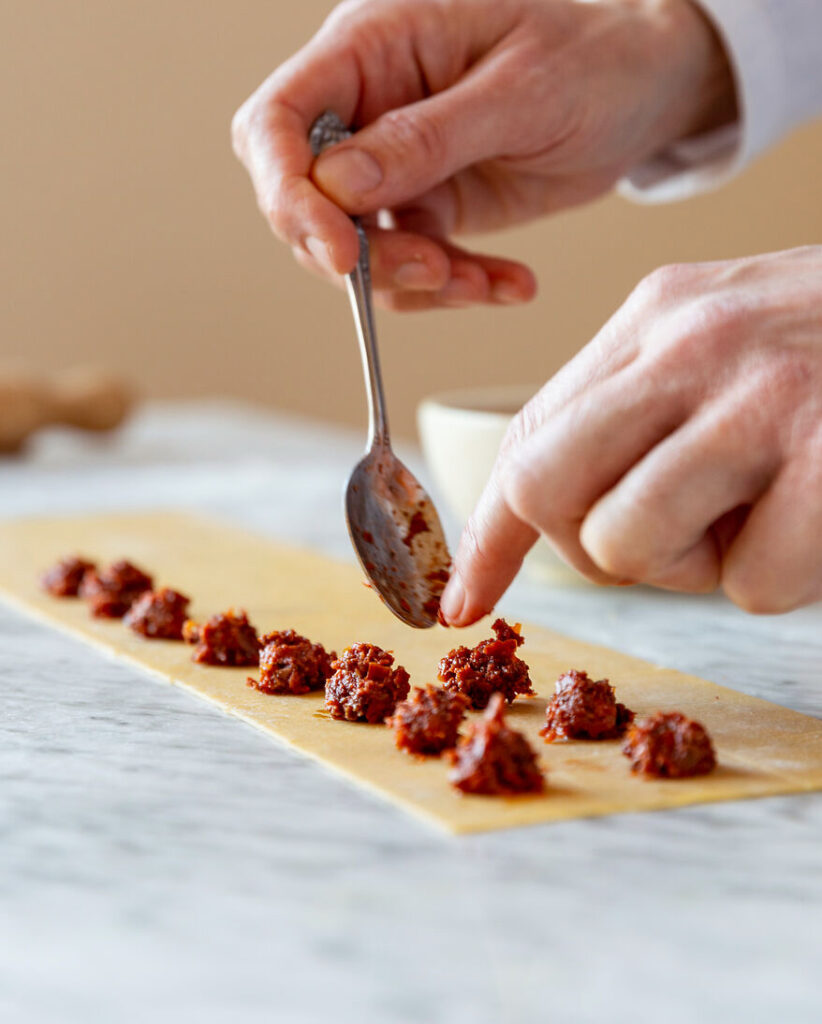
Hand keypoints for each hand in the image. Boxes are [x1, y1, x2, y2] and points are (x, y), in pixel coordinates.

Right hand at [231, 0, 733, 309]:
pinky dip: (454, 288)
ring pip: (357, 248)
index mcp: (373, 45)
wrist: (644, 89)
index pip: (278, 120)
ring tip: (482, 283)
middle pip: (303, 197)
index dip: (288, 192)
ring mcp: (395, 164)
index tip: (340, 254)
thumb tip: (337, 186)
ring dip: (412, 282)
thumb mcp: (520, 91)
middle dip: (356, 255)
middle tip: (432, 271)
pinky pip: (414, 266)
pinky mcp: (428, 207)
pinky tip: (508, 284)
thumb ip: (426, 137)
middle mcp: (369, 106)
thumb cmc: (594, 56)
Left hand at [439, 246, 821, 620]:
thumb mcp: (719, 351)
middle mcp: (696, 343)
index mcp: (656, 316)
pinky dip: (780, 579)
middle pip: (548, 490)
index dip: (489, 536)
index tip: (462, 604)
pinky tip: (820, 521)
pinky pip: (749, 583)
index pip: (526, 438)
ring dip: (691, 567)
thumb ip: (628, 419)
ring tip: (758, 520)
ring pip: (629, 544)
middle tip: (663, 540)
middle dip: (590, 549)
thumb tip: (526, 519)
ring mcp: (765, 397)